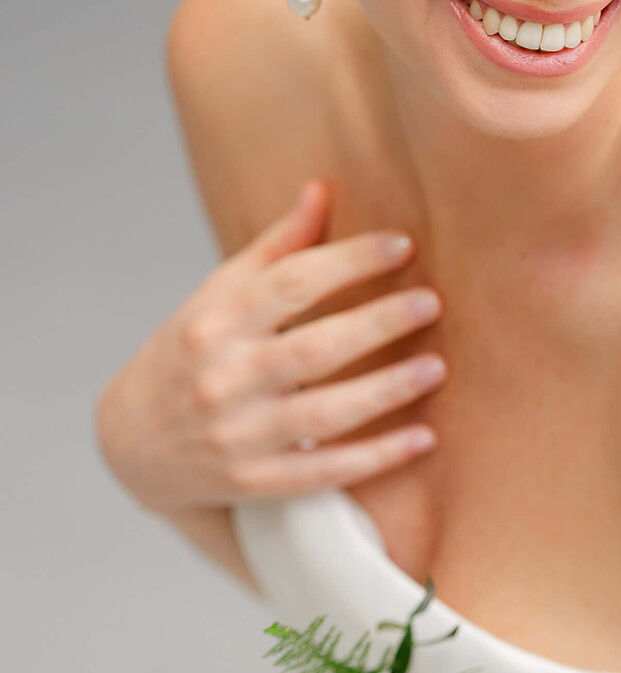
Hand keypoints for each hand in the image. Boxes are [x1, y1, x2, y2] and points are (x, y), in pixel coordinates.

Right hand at [96, 180, 445, 512]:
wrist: (130, 443)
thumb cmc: (188, 353)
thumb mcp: (215, 296)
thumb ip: (274, 249)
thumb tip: (321, 189)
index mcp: (216, 322)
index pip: (292, 283)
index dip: (351, 261)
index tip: (403, 245)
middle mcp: (224, 378)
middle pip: (315, 348)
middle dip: (380, 323)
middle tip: (431, 303)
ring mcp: (238, 435)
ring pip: (327, 412)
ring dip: (388, 390)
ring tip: (438, 367)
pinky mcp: (255, 482)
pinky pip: (326, 471)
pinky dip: (377, 457)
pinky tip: (424, 438)